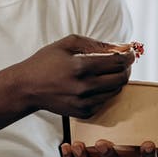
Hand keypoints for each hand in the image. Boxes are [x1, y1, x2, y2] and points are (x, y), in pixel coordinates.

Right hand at [13, 34, 135, 117]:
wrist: (27, 88)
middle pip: (121, 78)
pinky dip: (105, 92)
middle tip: (121, 62)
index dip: (129, 56)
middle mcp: (84, 87)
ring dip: (116, 80)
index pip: (118, 62)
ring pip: (115, 91)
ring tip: (106, 72)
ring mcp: (84, 102)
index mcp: (81, 66)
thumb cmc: (46, 62)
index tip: (130, 52)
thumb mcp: (67, 43)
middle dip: (125, 68)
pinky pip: (105, 101)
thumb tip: (121, 46)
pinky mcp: (83, 113)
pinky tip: (94, 84)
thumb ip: (96, 43)